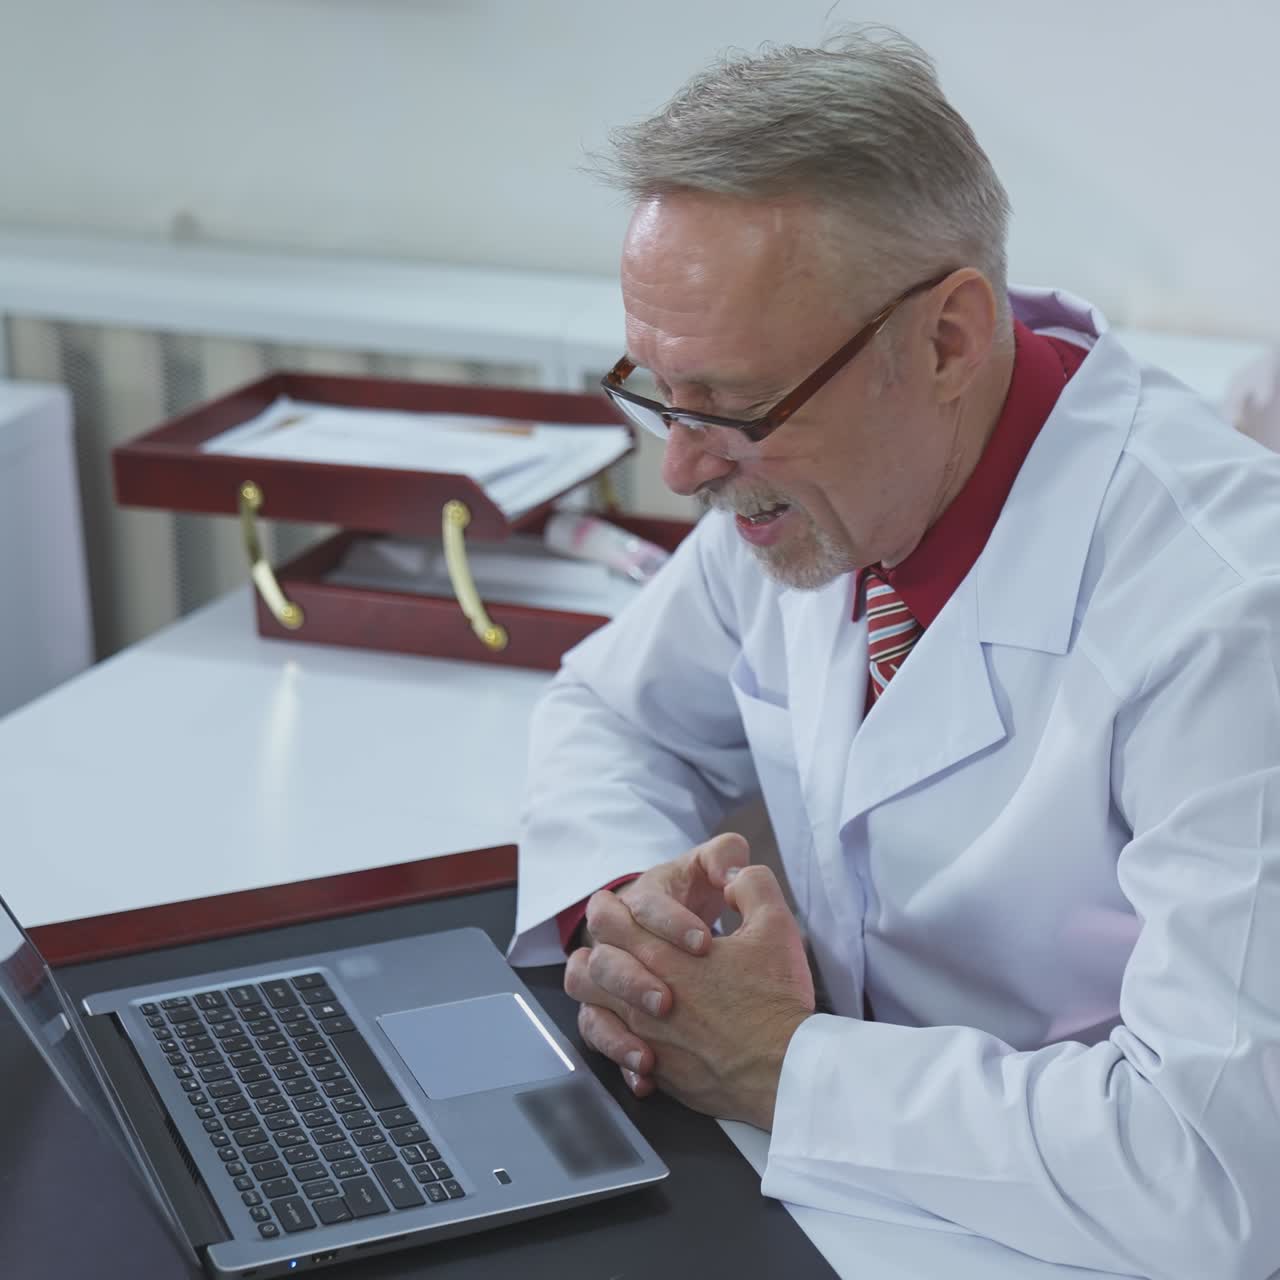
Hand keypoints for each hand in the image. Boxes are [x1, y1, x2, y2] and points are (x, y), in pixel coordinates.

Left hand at [567, 864, 815, 1128]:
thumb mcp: (774, 925)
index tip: (633, 911)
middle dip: (603, 947)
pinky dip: (616, 1041)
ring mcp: (644, 1035)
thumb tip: (732, 875)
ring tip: (618, 985)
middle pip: (592, 962)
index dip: (616, 908)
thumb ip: (750, 885)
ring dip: (599, 991)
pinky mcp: (656, 1070)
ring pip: (590, 1006)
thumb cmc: (776, 998)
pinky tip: (638, 1036)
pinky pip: (612, 1052)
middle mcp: (640, 996)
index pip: (608, 919)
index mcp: (662, 954)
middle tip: (622, 941)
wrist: (785, 1070)